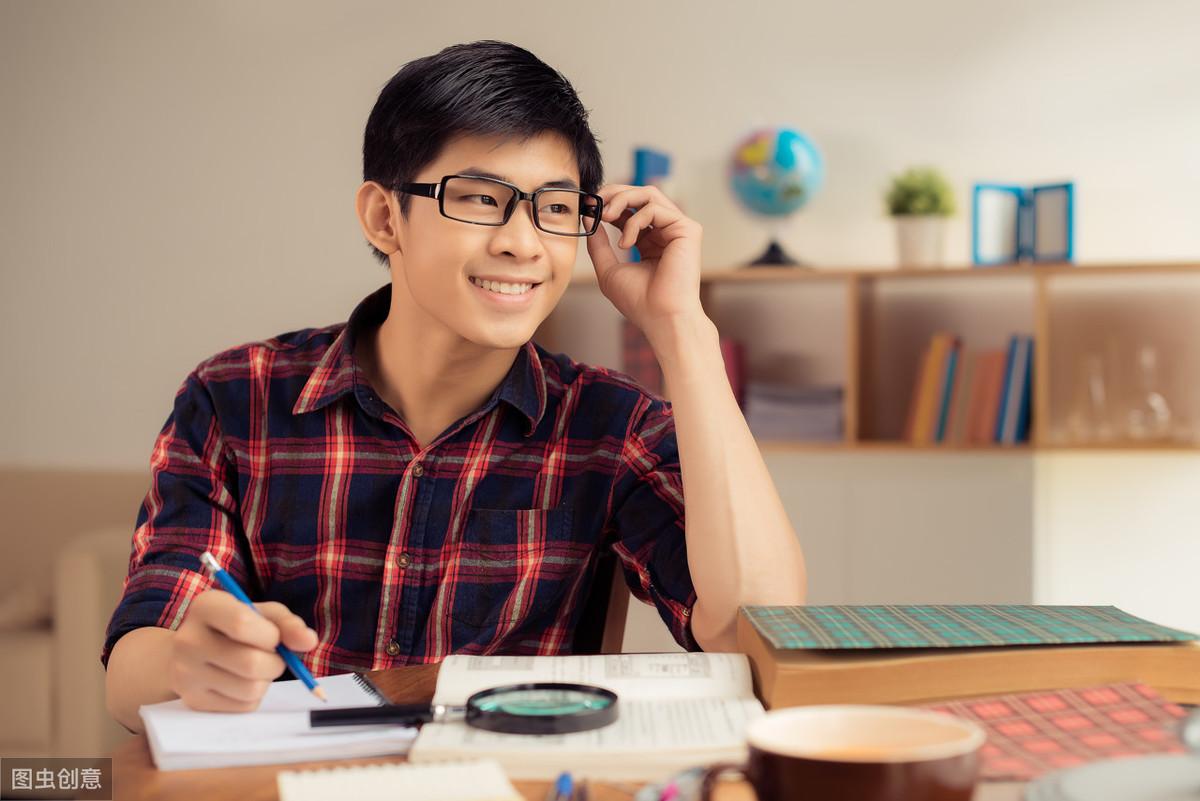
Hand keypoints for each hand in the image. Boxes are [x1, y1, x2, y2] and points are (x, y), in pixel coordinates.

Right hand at [167, 590, 318, 712]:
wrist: (191, 651)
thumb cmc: (235, 626)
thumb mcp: (262, 614)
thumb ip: (288, 624)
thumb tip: (309, 641)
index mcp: (206, 607)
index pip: (241, 624)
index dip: (270, 635)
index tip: (274, 637)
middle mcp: (188, 640)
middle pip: (250, 663)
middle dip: (276, 662)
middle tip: (272, 657)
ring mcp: (186, 673)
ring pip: (250, 689)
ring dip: (267, 681)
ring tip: (256, 668)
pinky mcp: (193, 700)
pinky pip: (243, 706)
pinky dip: (255, 696)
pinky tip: (242, 682)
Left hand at [585, 184, 705, 342]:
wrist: (661, 318)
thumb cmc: (639, 302)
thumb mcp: (608, 269)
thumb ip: (599, 244)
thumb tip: (589, 218)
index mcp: (650, 241)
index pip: (630, 209)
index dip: (608, 202)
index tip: (587, 207)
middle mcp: (665, 232)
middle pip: (641, 194)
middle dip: (613, 193)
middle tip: (594, 202)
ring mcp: (678, 229)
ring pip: (649, 194)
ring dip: (622, 200)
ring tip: (605, 216)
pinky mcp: (688, 229)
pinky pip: (655, 208)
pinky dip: (634, 221)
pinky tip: (626, 243)